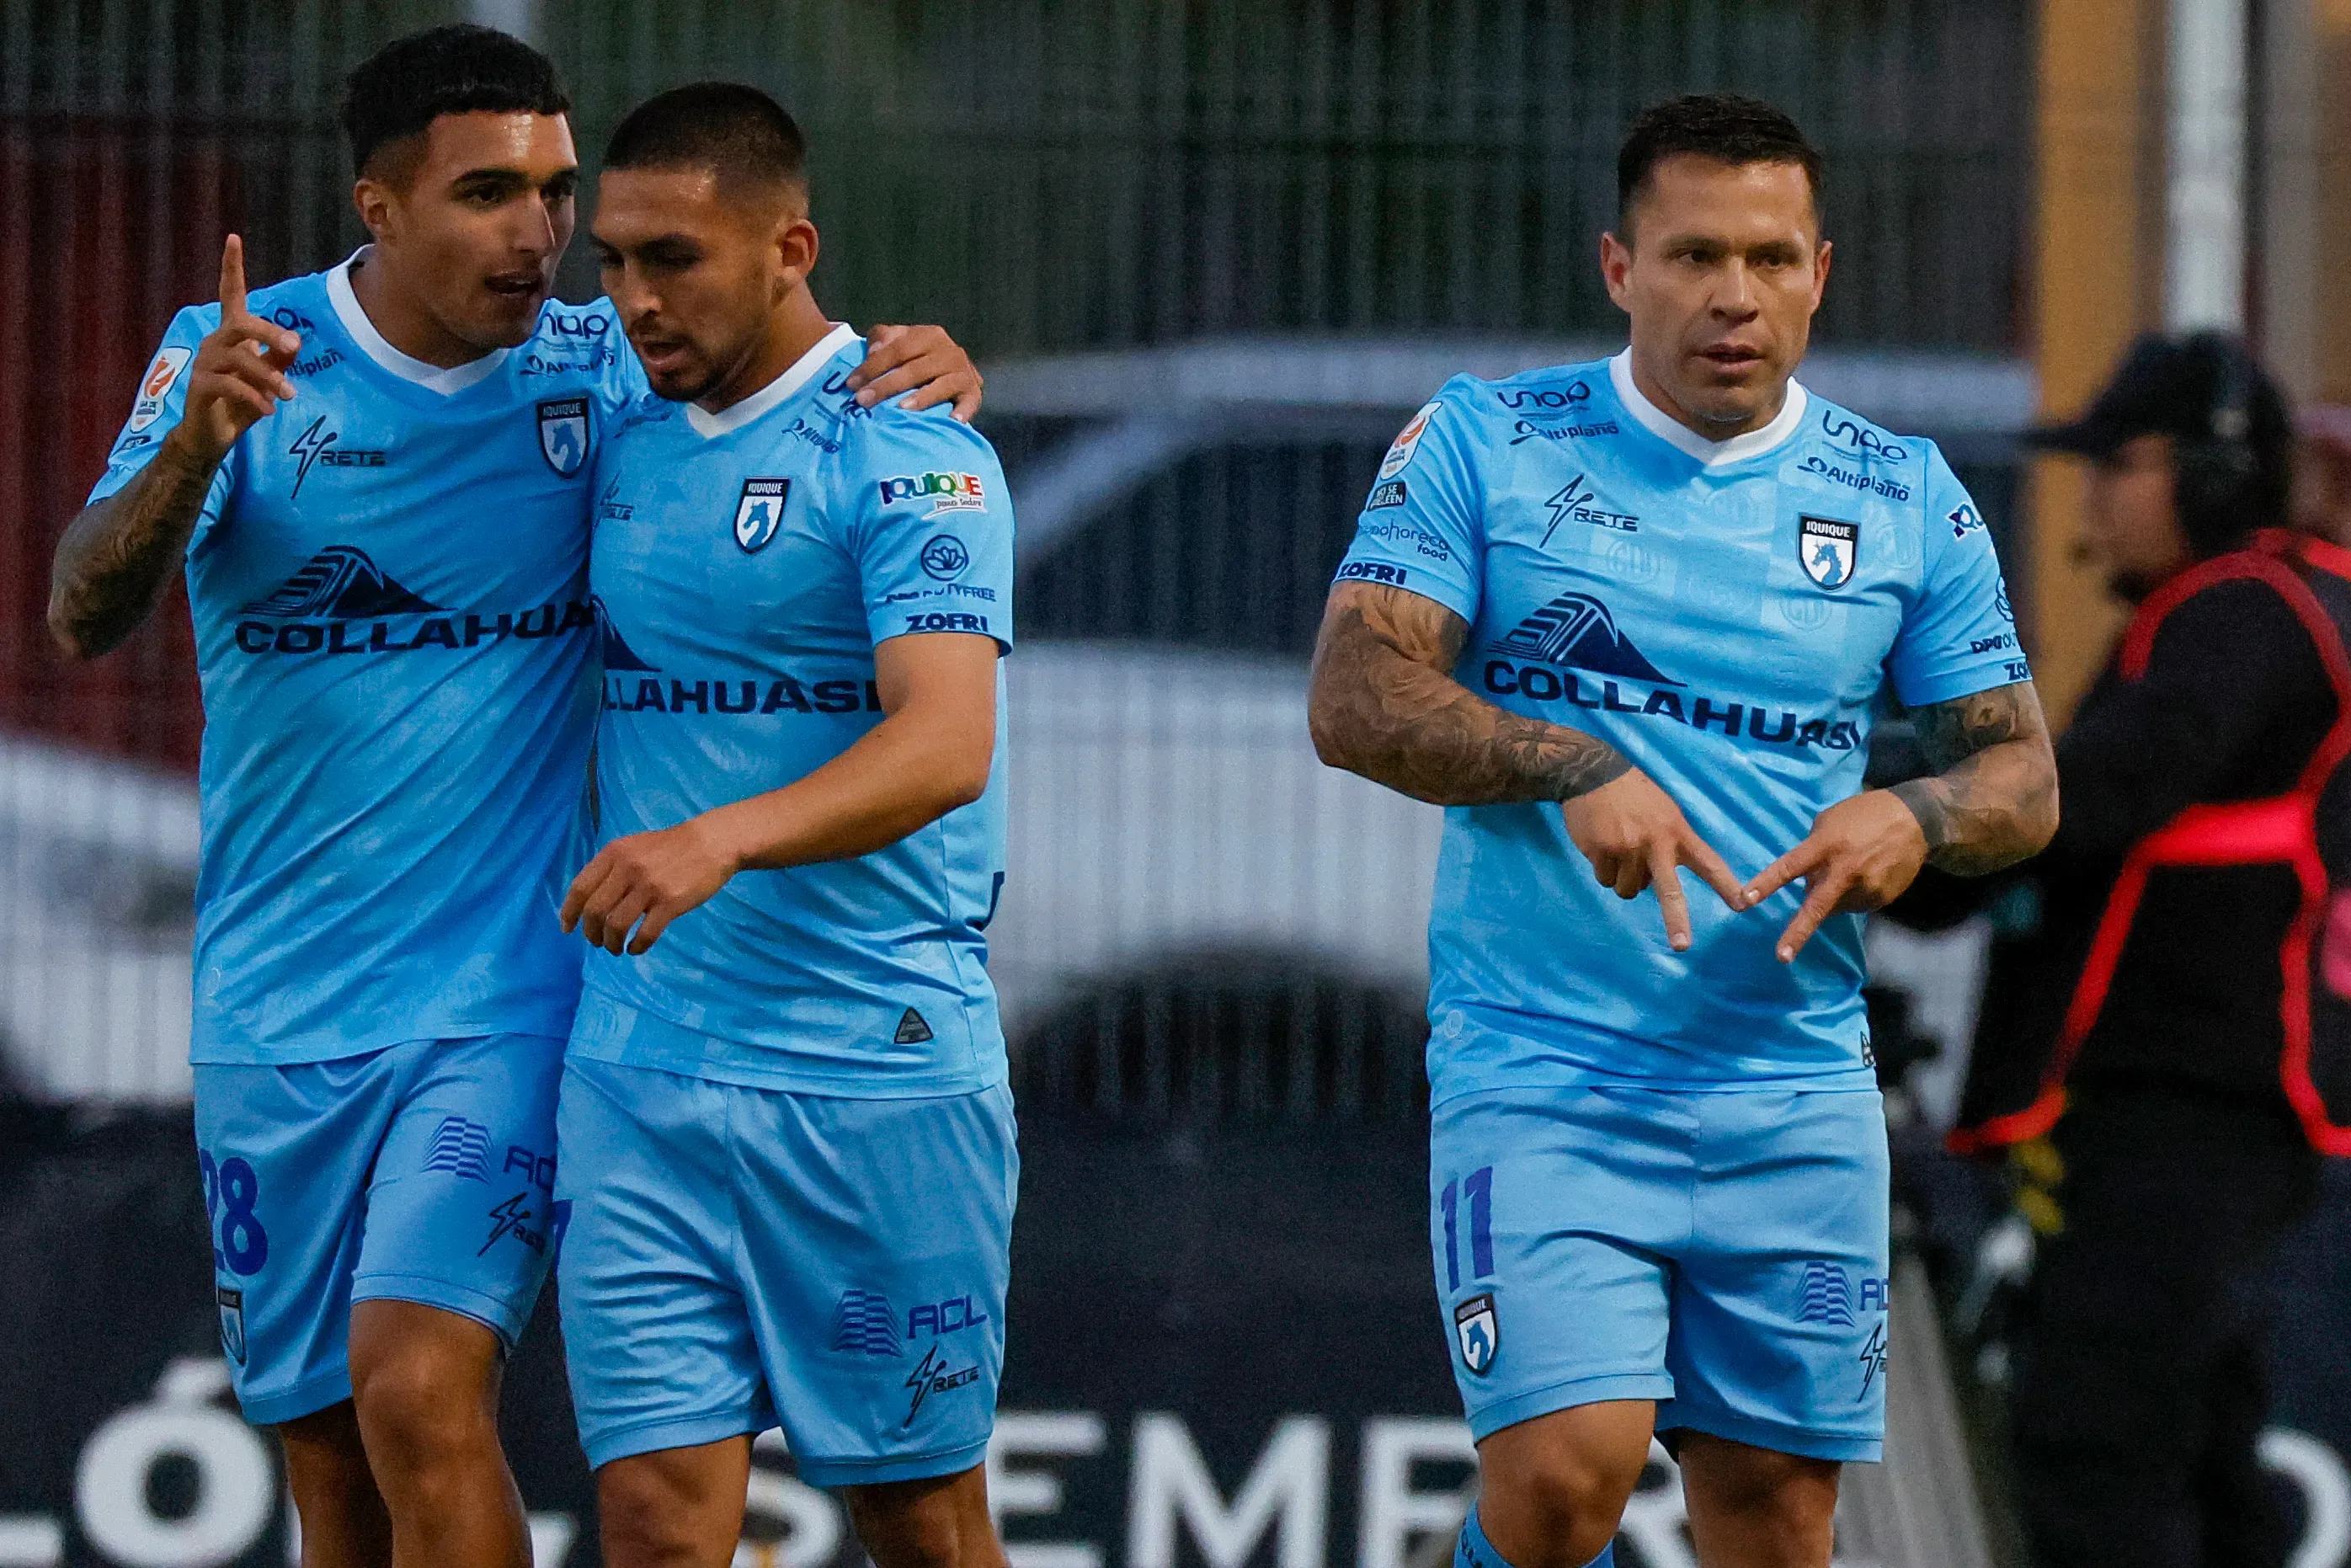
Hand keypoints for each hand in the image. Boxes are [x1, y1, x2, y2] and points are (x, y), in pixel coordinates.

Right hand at [175, 235, 301, 463]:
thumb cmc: (242, 402)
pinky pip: (230, 385)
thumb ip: (280, 360)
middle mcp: (215, 342)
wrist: (213, 435)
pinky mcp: (199, 386)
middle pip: (240, 324)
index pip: (230, 294)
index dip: (231, 268)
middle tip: (295, 348)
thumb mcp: (269, 379)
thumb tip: (296, 342)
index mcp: (231, 335)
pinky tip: (268, 410)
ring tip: (289, 395)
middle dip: (269, 333)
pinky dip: (253, 397)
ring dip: (267, 376)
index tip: (233, 238)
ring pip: (239, 358)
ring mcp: (204, 363)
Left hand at [560, 816, 741, 954]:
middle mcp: (627, 869)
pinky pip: (645, 934)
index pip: (579, 888)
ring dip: (611, 943)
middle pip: (594, 911)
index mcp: (614, 854)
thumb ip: (612, 867)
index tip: (568, 928)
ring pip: (616, 926)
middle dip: (591, 933)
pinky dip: (636, 947)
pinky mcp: (670, 903)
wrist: (711, 843)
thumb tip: (590, 899)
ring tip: (616, 948)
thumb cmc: (671, 847)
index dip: (569, 912)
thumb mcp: (634, 846)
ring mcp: (649, 887)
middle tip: (598, 941)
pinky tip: (636, 948)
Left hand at [846, 324, 982, 421]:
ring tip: (901, 409)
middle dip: (887, 385)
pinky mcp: (973, 393)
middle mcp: (949, 351)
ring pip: (940, 385)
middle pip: (915, 368)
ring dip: (921, 398)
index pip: (897, 349)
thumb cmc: (915, 360)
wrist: (950, 372)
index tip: (851, 384)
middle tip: (863, 401)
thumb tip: (873, 351)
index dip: (873, 366)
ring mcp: (963, 372)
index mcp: (928, 335)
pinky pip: (969, 403)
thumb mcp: (899, 343)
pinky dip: (962, 412)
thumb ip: (882, 339)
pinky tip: (951, 421)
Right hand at [1559, 769, 1744, 950]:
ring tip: (1619, 852)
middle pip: (1670, 891)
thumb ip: (1670, 843)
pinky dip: (1605, 870)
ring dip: (1625, 880)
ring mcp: (1626, 850)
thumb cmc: (1635, 794)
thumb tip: (1656, 883)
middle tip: (1682, 946)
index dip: (1726, 885)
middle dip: (1677, 920)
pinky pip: (1606, 880)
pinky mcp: (1600, 852)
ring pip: (1629, 890)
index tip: (1744, 905)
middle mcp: (1655, 844)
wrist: (1593, 774)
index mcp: (1677, 832)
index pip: (1708, 863)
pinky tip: (1602, 847)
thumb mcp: (1665, 811)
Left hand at [1740, 790, 1928, 961]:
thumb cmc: (1864, 814)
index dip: (1767, 883)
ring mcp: (1865, 889)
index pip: (1790, 867)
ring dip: (1831, 895)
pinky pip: (1855, 904)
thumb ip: (1812, 849)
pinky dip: (1851, 895)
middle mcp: (1844, 872)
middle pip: (1816, 907)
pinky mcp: (1880, 899)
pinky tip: (1864, 875)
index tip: (1746, 899)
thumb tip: (1805, 877)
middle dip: (1797, 933)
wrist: (1915, 820)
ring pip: (1834, 905)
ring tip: (1847, 869)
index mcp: (1825, 846)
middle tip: (1781, 956)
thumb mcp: (1829, 821)